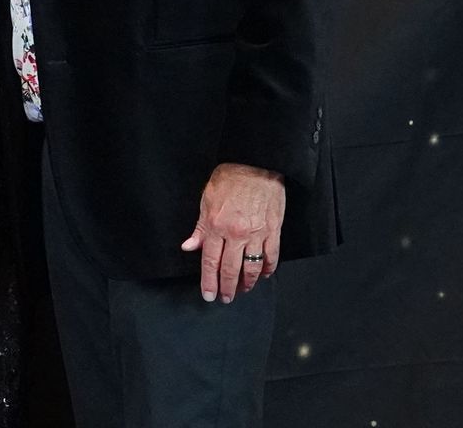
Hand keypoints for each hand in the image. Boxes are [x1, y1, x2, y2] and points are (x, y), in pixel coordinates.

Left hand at [180, 163, 284, 302]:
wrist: (255, 164)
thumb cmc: (229, 178)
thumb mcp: (206, 200)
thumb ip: (199, 227)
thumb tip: (189, 247)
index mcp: (216, 226)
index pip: (210, 262)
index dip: (209, 282)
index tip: (209, 295)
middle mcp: (235, 234)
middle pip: (230, 269)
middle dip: (227, 288)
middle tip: (226, 298)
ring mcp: (256, 233)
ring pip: (252, 267)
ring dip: (247, 282)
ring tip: (243, 289)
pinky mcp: (273, 230)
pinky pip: (271, 255)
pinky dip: (268, 268)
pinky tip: (263, 275)